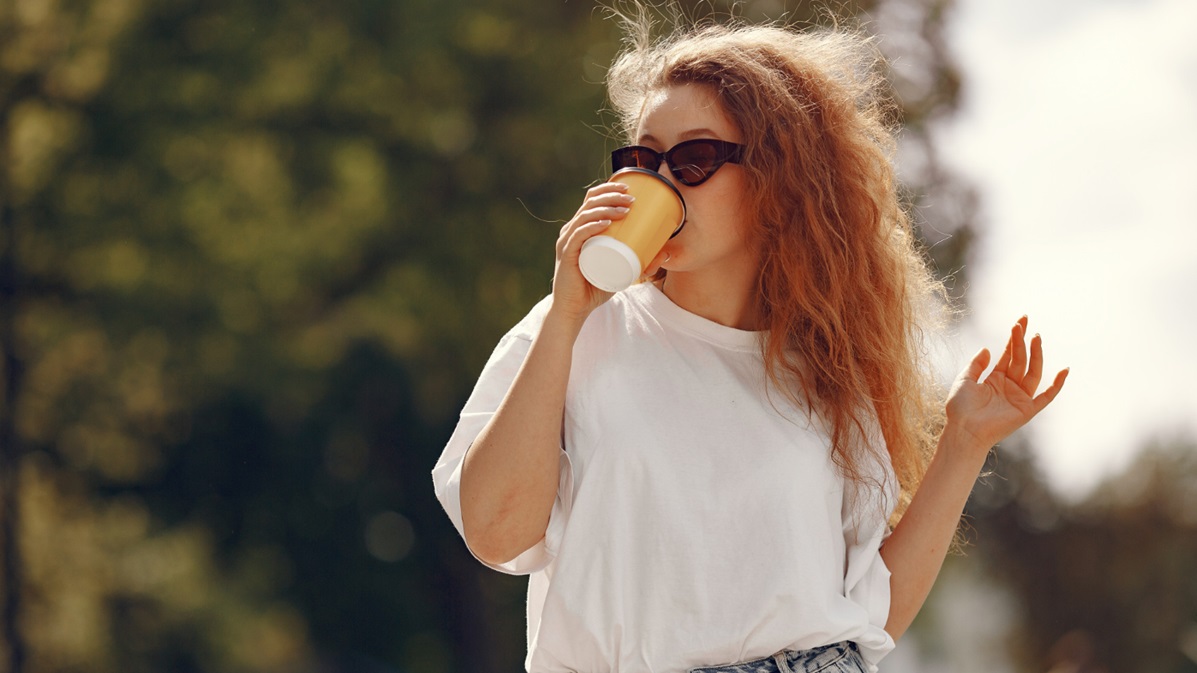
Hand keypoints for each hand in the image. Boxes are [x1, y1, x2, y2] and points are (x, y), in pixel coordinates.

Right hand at [549, 182, 632, 325]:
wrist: (574, 309)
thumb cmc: (594, 288)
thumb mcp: (621, 272)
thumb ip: (640, 263)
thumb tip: (664, 253)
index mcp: (580, 229)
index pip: (591, 200)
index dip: (608, 189)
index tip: (629, 188)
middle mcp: (571, 231)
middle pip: (590, 202)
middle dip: (612, 195)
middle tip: (632, 199)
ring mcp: (567, 241)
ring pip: (586, 215)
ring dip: (607, 207)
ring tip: (625, 209)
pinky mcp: (567, 255)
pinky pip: (579, 234)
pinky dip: (593, 225)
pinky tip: (606, 222)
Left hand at [945, 316, 1068, 454]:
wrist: (964, 431)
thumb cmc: (960, 408)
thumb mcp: (964, 380)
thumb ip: (976, 365)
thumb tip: (987, 349)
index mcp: (995, 379)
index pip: (1009, 355)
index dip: (1014, 339)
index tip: (1020, 322)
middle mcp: (1009, 386)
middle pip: (1020, 359)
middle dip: (1022, 341)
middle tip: (1024, 323)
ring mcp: (1019, 397)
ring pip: (1033, 372)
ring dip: (1036, 355)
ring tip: (1035, 337)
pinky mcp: (1027, 410)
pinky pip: (1046, 396)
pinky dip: (1056, 385)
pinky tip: (1064, 370)